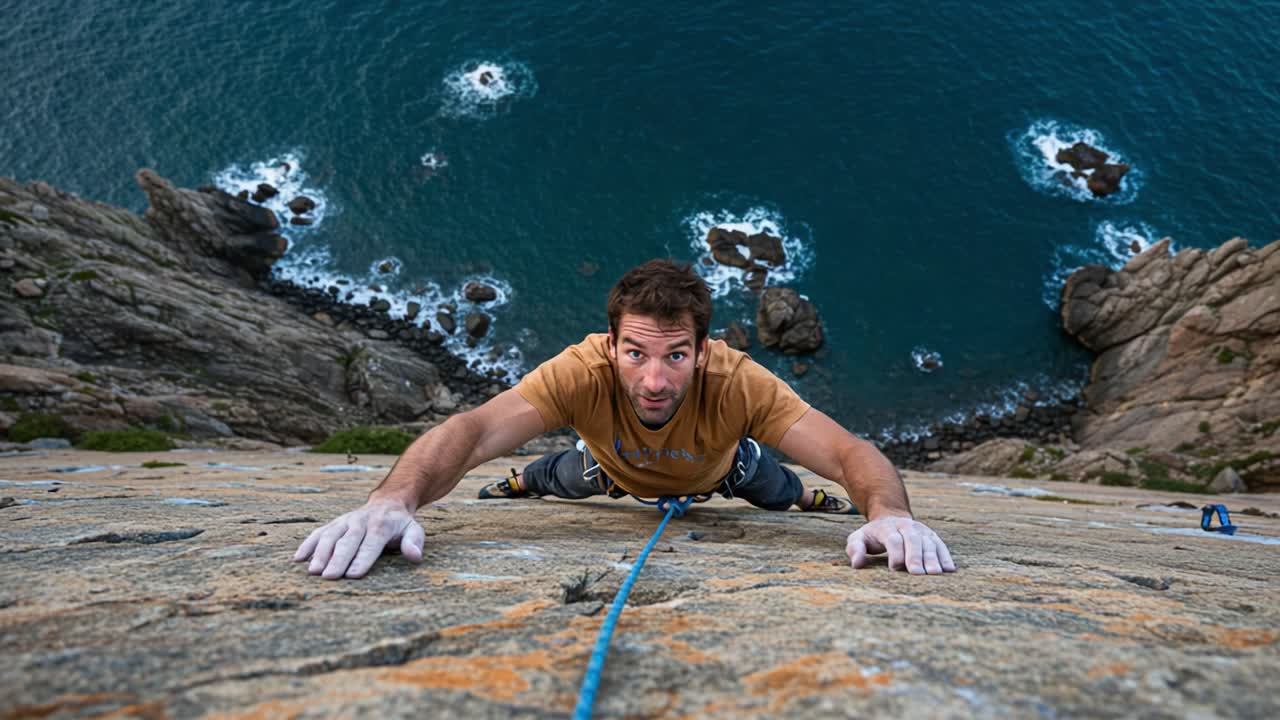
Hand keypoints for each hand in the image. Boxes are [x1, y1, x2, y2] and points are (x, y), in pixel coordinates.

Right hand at [292, 498, 425, 579]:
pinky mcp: (334, 524)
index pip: (371, 543)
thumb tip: (415, 556)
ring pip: (330, 536)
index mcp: (381, 525)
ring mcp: (344, 521)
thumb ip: (414, 542)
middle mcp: (360, 521)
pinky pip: (318, 532)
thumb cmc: (400, 524)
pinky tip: (297, 558)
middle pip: (348, 541)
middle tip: (328, 577)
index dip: (362, 559)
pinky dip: (307, 544)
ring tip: (312, 571)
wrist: (387, 502)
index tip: (353, 575)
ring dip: (320, 553)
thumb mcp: (414, 529)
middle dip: (338, 559)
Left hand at [846, 516, 955, 574]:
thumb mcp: (858, 538)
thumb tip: (856, 564)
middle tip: (917, 573)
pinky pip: (940, 545)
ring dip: (932, 558)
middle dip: (915, 556)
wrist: (890, 519)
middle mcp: (906, 526)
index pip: (893, 539)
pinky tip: (949, 569)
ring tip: (935, 574)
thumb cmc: (872, 536)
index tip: (894, 568)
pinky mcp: (932, 536)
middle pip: (913, 539)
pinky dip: (945, 556)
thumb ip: (855, 549)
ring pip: (928, 542)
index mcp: (887, 527)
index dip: (895, 553)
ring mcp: (921, 530)